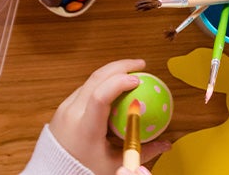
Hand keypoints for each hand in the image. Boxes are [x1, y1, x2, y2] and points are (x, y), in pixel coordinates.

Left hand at [48, 58, 169, 174]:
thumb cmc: (81, 172)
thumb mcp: (113, 165)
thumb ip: (141, 153)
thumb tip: (166, 145)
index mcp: (85, 129)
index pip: (101, 96)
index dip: (120, 82)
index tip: (138, 79)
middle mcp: (72, 113)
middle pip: (96, 77)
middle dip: (121, 66)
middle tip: (141, 65)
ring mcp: (65, 108)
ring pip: (91, 79)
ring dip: (112, 71)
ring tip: (130, 72)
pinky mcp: (62, 107)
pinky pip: (85, 88)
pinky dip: (101, 82)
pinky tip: (114, 86)